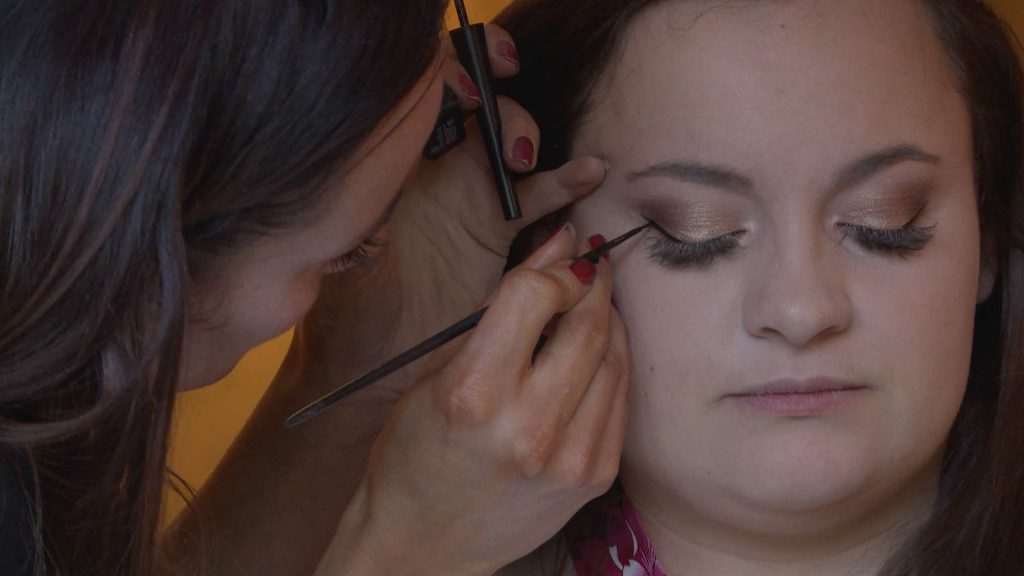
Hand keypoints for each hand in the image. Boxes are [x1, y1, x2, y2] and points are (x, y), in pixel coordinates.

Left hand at [302, 25, 607, 395]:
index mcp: (390, 165)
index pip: (420, 97)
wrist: (377, 368)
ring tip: (522, 160)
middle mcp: (431, 169)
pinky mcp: (497, 227)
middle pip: (473, 105)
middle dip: (493, 96)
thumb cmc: (348, 319)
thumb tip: (377, 189)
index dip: (448, 75)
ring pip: (507, 141)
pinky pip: (539, 194)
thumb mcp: (347, 269)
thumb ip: (363, 226)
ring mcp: (467, 194)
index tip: (468, 89)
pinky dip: (566, 181)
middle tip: (498, 122)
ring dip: (523, 135)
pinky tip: (589, 173)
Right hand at [321, 228, 631, 575]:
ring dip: (609, 318)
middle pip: (586, 323)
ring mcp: (567, 457)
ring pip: (614, 357)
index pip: (534, 294)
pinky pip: (621, 399)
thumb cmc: (416, 455)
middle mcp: (525, 426)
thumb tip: (557, 245)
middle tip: (589, 265)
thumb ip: (500, 307)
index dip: (554, 266)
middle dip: (593, 282)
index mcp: (471, 393)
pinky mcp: (593, 477)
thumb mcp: (436, 373)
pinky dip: (614, 362)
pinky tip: (597, 351)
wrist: (425, 544)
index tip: (558, 259)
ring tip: (591, 304)